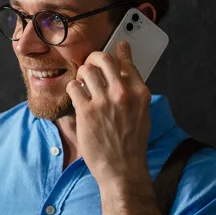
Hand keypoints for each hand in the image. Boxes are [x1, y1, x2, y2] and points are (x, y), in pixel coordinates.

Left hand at [66, 41, 152, 188]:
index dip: (120, 51)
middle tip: (91, 64)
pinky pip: (74, 87)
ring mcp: (104, 102)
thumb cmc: (131, 144)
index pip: (128, 62)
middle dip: (95, 58)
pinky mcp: (86, 112)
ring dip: (82, 74)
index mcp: (140, 93)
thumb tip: (125, 71)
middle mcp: (123, 93)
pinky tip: (77, 96)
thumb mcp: (141, 114)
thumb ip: (133, 92)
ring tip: (83, 83)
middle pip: (104, 59)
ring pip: (86, 70)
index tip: (118, 44)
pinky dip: (73, 88)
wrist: (122, 170)